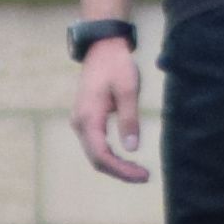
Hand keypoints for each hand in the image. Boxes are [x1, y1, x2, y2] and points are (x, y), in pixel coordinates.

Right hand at [70, 36, 150, 186]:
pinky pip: (95, 145)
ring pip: (94, 154)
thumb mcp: (128, 89)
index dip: (121, 170)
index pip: (101, 155)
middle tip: (144, 176)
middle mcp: (79, 123)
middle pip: (96, 159)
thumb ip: (130, 119)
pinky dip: (110, 155)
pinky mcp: (85, 119)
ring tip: (138, 171)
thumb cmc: (116, 65)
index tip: (142, 175)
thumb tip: (132, 149)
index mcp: (88, 117)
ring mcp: (80, 121)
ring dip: (115, 165)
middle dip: (120, 171)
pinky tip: (125, 158)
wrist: (102, 47)